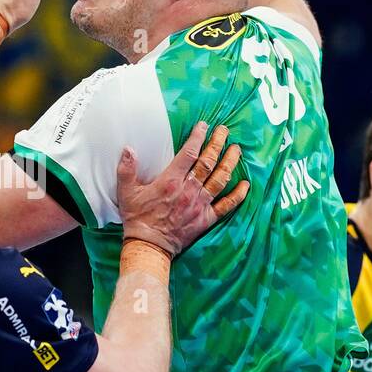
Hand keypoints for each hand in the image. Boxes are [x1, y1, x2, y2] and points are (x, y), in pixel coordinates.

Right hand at [117, 122, 247, 255]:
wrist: (149, 246)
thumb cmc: (137, 218)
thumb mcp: (126, 192)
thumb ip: (126, 169)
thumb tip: (128, 149)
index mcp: (171, 181)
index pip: (189, 153)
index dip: (198, 137)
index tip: (204, 125)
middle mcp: (189, 190)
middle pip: (208, 162)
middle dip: (218, 143)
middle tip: (225, 131)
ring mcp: (200, 204)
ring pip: (220, 179)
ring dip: (230, 163)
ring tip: (237, 150)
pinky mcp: (206, 219)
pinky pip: (226, 206)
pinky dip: (237, 195)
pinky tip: (245, 185)